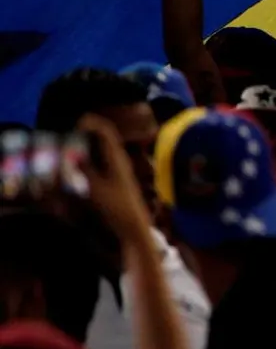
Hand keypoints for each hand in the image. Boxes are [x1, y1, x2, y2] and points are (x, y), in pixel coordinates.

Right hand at [75, 116, 152, 243]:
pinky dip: (89, 156)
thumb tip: (71, 153)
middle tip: (68, 133)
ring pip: (103, 148)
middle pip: (104, 136)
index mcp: (117, 157)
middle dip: (87, 131)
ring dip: (88, 143)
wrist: (133, 225)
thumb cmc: (117, 207)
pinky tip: (79, 163)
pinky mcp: (116, 177)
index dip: (91, 122)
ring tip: (70, 145)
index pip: (106, 131)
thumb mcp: (96, 188)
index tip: (74, 122)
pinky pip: (101, 159)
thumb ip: (83, 170)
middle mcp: (119, 159)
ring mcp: (119, 167)